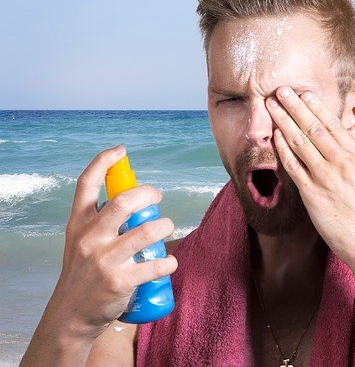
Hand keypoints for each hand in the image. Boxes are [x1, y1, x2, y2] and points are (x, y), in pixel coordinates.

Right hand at [54, 145, 176, 338]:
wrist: (72, 314)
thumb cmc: (82, 273)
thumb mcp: (79, 241)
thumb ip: (98, 221)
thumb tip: (132, 199)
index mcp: (78, 224)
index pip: (86, 184)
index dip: (103, 162)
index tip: (120, 151)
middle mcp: (89, 238)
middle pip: (123, 202)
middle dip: (148, 193)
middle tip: (157, 197)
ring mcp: (105, 259)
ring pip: (147, 231)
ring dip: (165, 226)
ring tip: (166, 228)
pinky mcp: (120, 281)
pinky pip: (155, 265)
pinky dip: (169, 262)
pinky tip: (170, 262)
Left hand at [265, 86, 354, 264]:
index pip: (335, 125)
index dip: (317, 107)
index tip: (305, 94)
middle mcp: (341, 163)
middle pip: (314, 127)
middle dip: (295, 106)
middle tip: (282, 89)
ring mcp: (325, 178)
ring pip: (300, 142)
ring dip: (284, 121)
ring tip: (272, 105)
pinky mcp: (311, 195)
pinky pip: (292, 166)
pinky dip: (282, 148)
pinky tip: (274, 134)